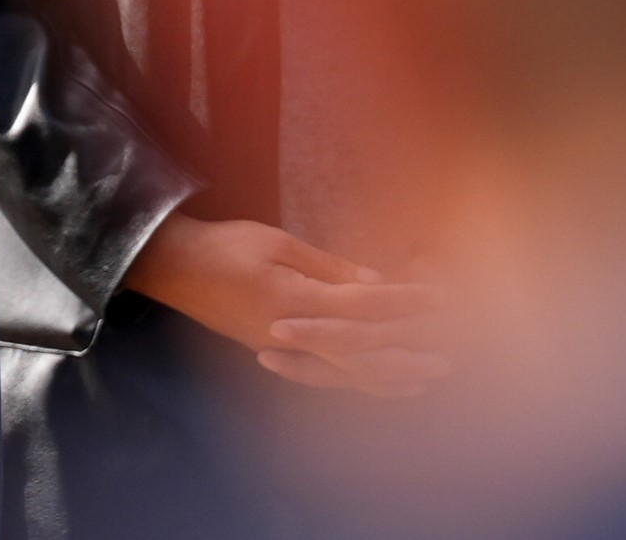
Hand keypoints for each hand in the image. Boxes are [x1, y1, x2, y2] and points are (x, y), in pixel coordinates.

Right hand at [122, 213, 449, 396]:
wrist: (172, 268)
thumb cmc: (222, 246)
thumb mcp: (276, 243)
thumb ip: (328, 268)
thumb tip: (375, 284)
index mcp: (295, 300)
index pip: (364, 304)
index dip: (406, 300)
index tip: (442, 296)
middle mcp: (293, 333)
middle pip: (363, 352)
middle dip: (409, 353)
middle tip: (453, 357)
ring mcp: (282, 349)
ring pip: (346, 372)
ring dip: (390, 376)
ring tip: (426, 379)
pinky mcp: (274, 353)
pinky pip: (324, 376)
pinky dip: (356, 381)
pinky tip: (375, 382)